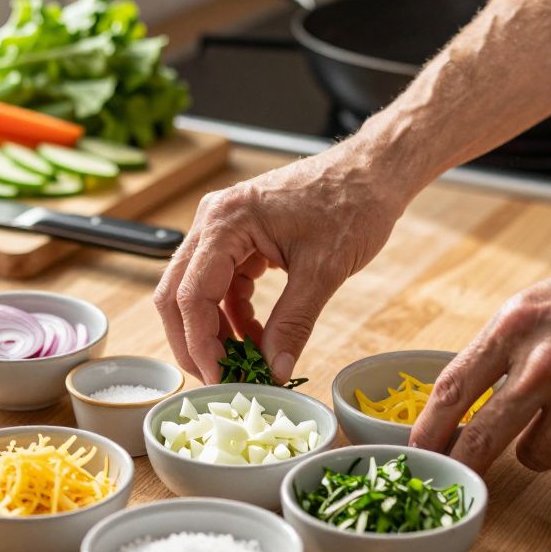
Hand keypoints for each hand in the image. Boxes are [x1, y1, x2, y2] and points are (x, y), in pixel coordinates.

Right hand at [155, 143, 407, 382]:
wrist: (372, 172)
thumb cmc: (352, 204)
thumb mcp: (324, 270)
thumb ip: (294, 323)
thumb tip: (275, 369)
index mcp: (226, 221)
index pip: (191, 294)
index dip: (200, 343)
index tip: (219, 378)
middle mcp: (214, 220)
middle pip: (177, 293)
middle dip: (195, 342)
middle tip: (219, 379)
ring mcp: (223, 228)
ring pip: (195, 292)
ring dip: (214, 331)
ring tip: (244, 364)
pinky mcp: (239, 239)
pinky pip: (221, 285)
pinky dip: (233, 316)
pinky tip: (257, 337)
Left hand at [409, 236, 550, 473]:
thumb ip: (511, 344)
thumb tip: (473, 394)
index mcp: (517, 323)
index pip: (451, 387)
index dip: (427, 429)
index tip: (417, 450)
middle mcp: (543, 361)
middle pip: (481, 438)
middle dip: (464, 465)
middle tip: (456, 478)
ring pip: (536, 454)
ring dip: (544, 444)